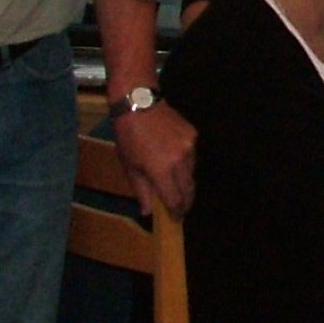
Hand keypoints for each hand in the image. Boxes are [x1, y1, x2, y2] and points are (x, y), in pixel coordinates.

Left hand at [114, 100, 196, 218]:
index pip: (175, 199)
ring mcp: (189, 147)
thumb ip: (142, 191)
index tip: (177, 219)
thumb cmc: (128, 136)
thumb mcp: (129, 166)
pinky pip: (193, 157)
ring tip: (175, 182)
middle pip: (189, 189)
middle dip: (186, 201)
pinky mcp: (194, 135)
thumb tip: (148, 212)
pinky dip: (185, 163)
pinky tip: (174, 159)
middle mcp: (180, 160)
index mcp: (161, 170)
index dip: (177, 212)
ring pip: (192, 173)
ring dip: (185, 181)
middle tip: (181, 208)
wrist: (139, 103)